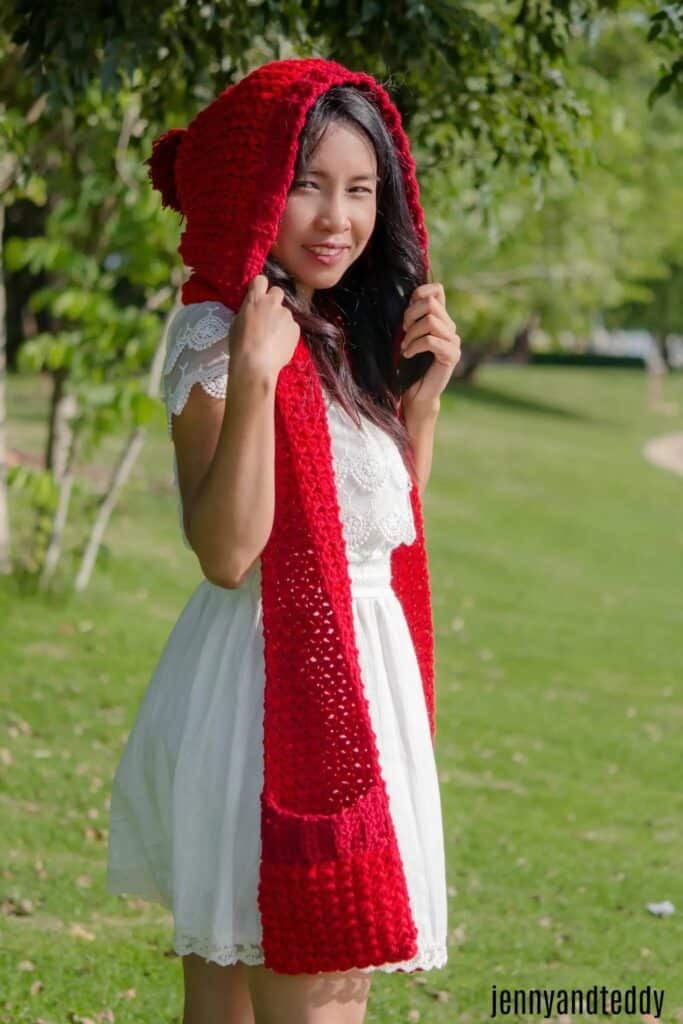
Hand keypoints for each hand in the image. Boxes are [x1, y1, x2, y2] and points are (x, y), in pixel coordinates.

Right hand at [230, 274, 300, 380]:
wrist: (255, 365)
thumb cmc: (240, 346)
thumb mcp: (237, 323)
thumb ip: (248, 312)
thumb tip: (253, 312)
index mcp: (255, 299)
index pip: (260, 280)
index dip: (260, 287)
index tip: (258, 295)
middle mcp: (273, 303)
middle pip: (278, 291)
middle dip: (274, 300)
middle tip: (268, 314)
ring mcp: (286, 315)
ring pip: (285, 312)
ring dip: (280, 320)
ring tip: (272, 338)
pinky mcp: (295, 328)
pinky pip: (292, 327)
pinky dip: (287, 333)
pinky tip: (279, 345)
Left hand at [399, 282, 460, 416]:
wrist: (416, 393)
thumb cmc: (408, 365)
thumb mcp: (406, 335)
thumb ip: (411, 317)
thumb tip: (405, 298)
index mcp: (440, 318)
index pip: (437, 290)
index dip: (419, 293)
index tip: (406, 312)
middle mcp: (449, 327)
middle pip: (430, 303)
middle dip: (410, 315)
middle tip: (403, 332)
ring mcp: (453, 341)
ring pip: (431, 320)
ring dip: (412, 333)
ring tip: (405, 347)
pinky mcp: (452, 355)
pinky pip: (431, 341)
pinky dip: (415, 346)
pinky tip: (408, 354)